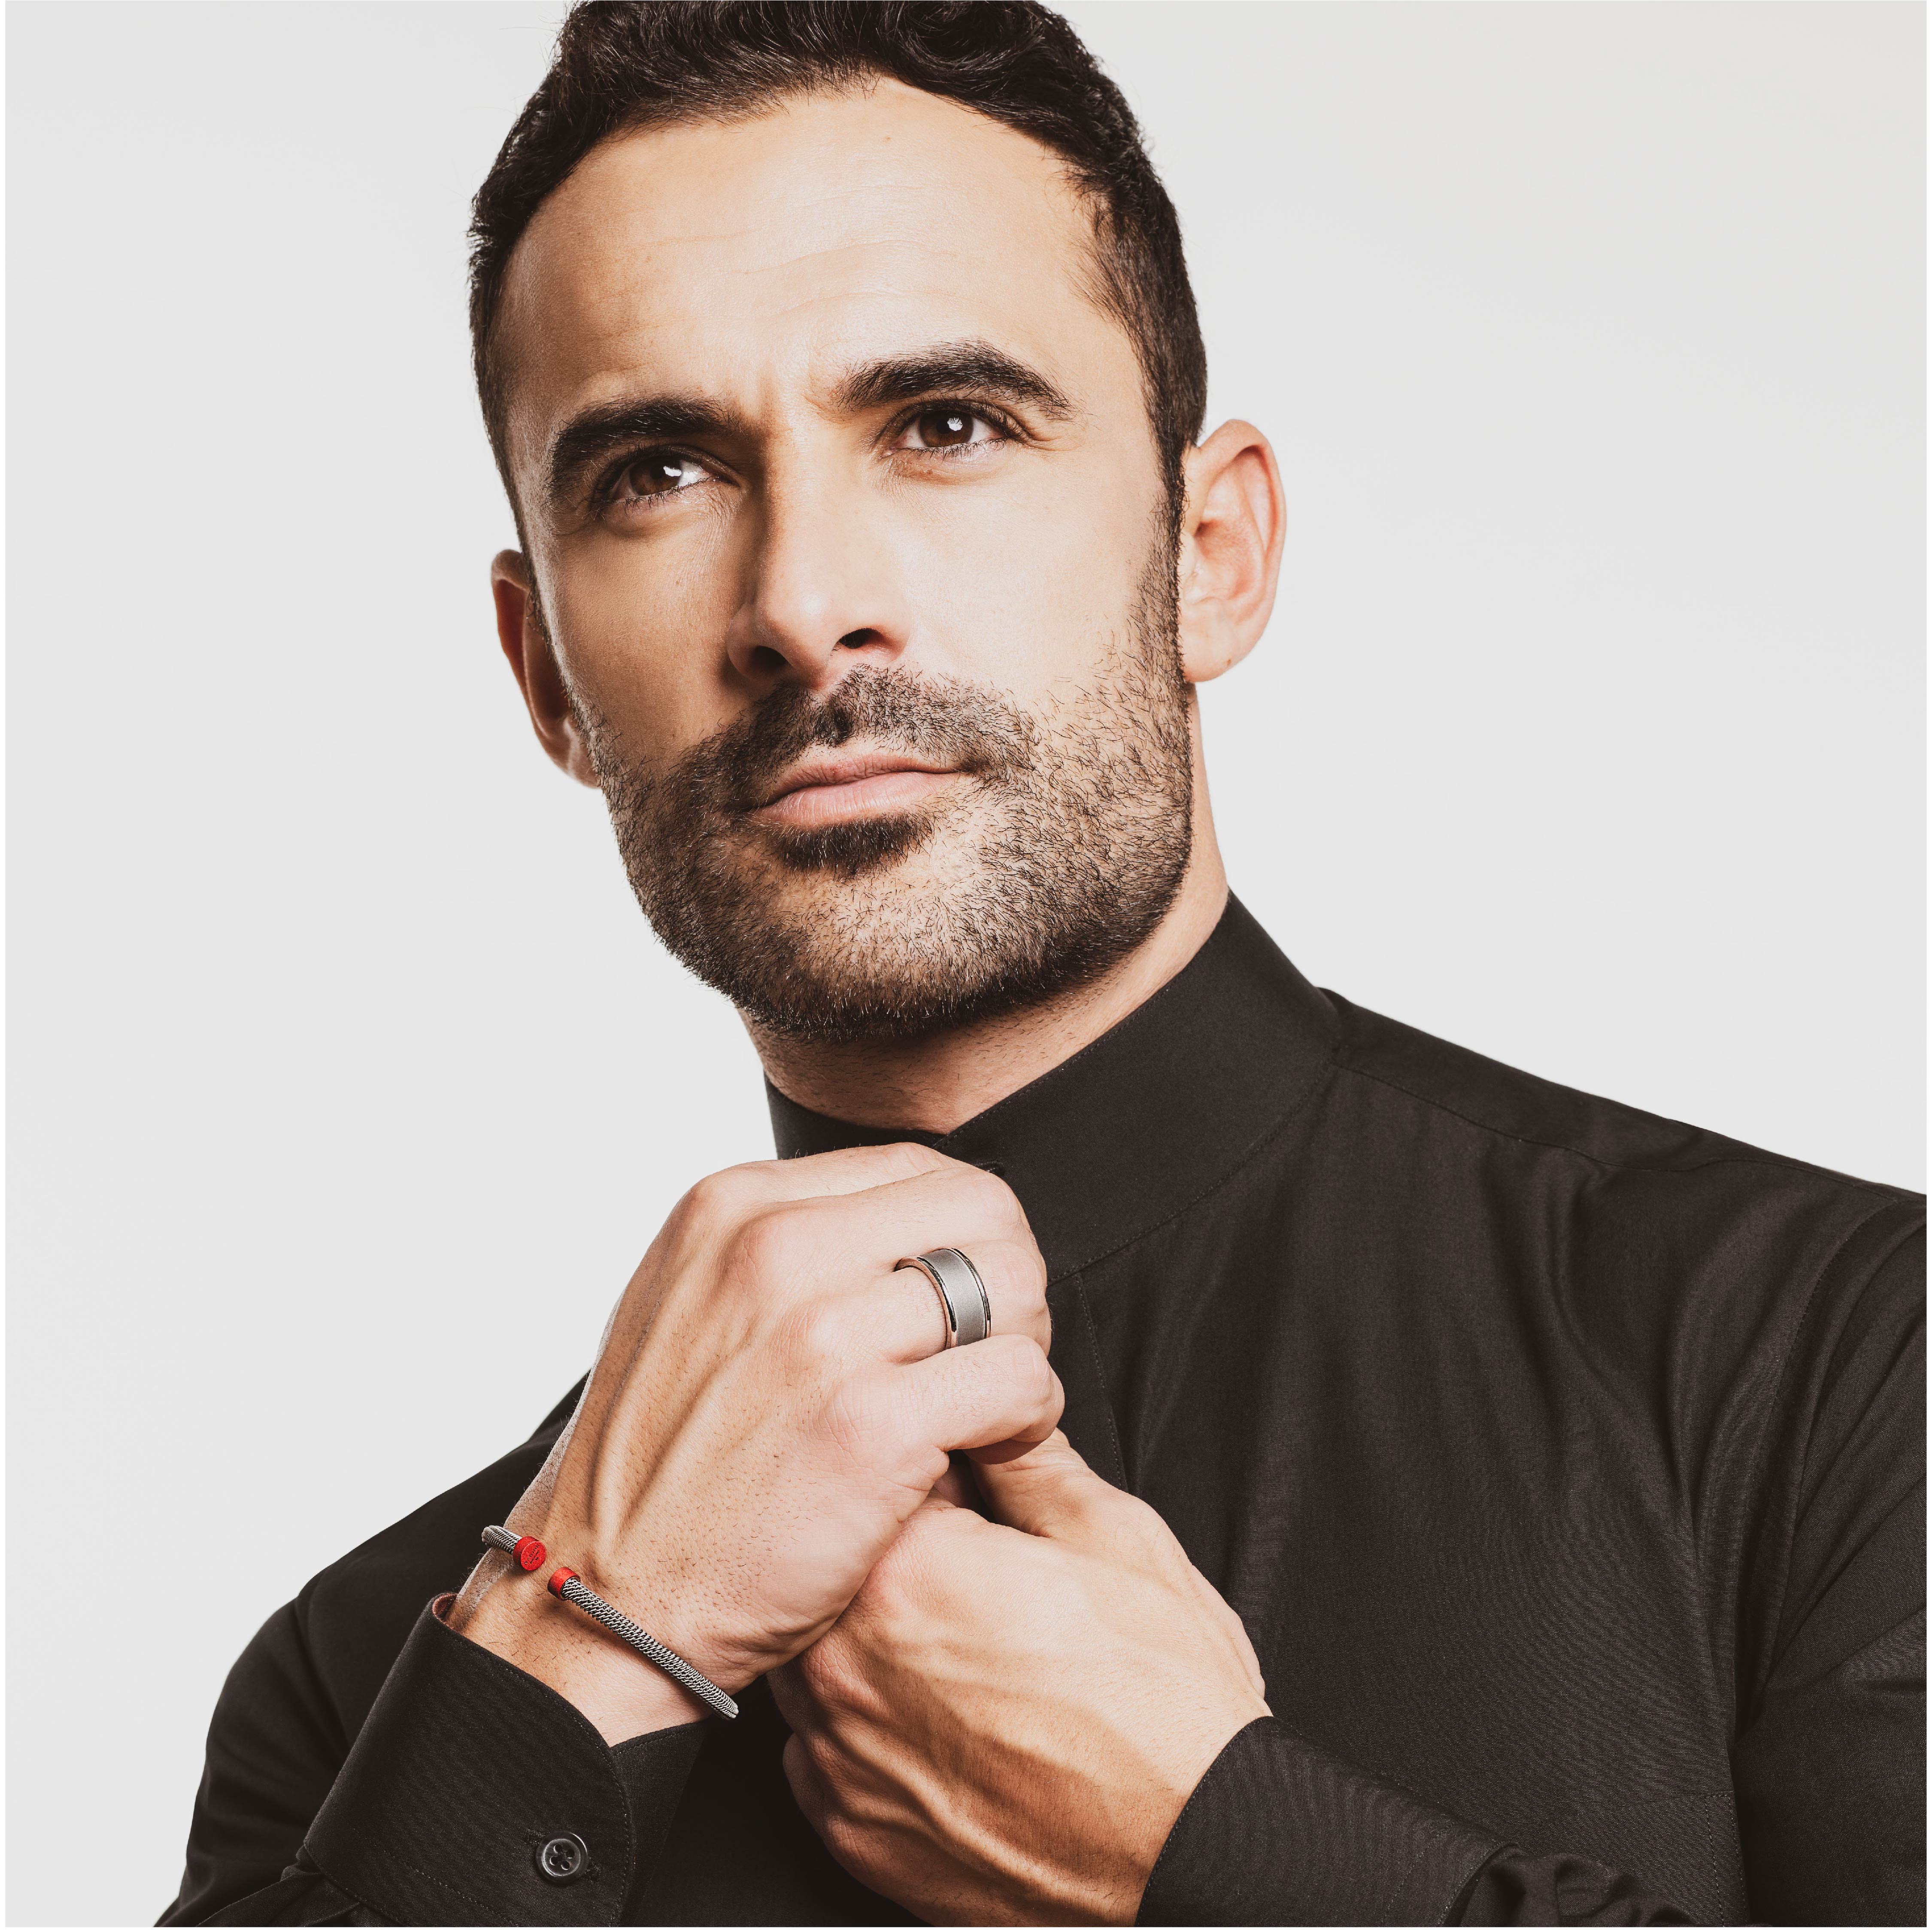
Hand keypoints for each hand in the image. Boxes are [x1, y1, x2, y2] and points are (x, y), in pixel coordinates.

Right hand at [449, 1143, 1058, 1740]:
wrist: (609, 1600)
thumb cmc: (666, 1465)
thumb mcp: (693, 1303)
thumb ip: (787, 1247)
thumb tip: (902, 1224)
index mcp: (734, 1206)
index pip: (918, 1167)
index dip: (962, 1233)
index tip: (957, 1300)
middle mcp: (774, 1247)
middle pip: (980, 1207)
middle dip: (1008, 1278)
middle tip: (989, 1351)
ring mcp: (821, 1333)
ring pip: (1013, 1285)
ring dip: (1025, 1347)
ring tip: (990, 1404)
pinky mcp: (870, 1425)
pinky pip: (1018, 1379)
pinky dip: (1028, 1417)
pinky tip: (991, 1450)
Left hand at [771, 1432, 1268, 1924]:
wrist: (1196, 1852)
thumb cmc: (1168, 1701)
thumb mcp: (1115, 1537)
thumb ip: (1030, 1460)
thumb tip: (994, 1409)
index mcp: (908, 1573)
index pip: (883, 1477)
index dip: (935, 1474)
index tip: (977, 1495)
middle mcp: (847, 1664)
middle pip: (841, 1566)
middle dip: (902, 1556)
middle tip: (986, 1581)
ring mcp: (839, 1757)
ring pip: (826, 1656)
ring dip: (881, 1640)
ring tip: (976, 1657)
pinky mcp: (849, 1828)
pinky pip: (832, 1749)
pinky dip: (878, 1728)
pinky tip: (951, 1725)